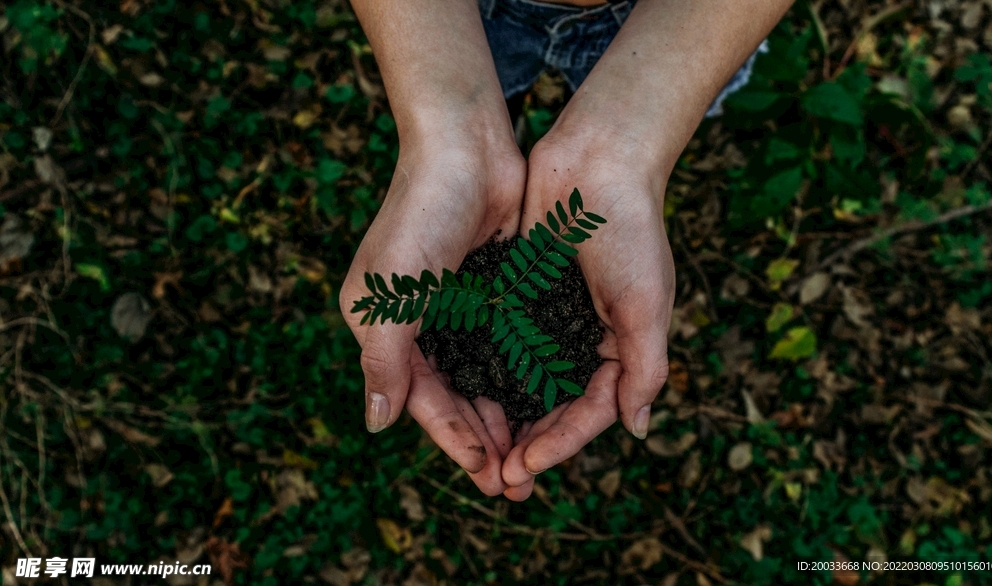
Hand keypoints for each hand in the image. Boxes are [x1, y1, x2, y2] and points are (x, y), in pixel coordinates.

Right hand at [340, 132, 524, 495]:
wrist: (466, 146)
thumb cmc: (421, 214)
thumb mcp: (392, 293)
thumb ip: (384, 361)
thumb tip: (377, 425)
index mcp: (384, 327)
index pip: (422, 399)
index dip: (454, 440)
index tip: (487, 476)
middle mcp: (419, 323)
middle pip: (454, 396)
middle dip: (483, 439)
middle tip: (516, 483)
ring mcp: (458, 307)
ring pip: (484, 377)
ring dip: (506, 416)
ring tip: (534, 455)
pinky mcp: (492, 290)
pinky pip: (507, 346)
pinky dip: (523, 376)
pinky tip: (546, 403)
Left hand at [500, 132, 674, 499]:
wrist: (598, 159)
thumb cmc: (630, 230)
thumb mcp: (646, 303)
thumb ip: (644, 368)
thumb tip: (637, 430)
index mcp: (619, 347)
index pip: (589, 411)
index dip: (559, 444)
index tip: (524, 467)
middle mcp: (582, 338)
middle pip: (552, 406)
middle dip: (527, 443)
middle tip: (496, 479)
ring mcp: (549, 317)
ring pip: (521, 381)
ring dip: (502, 417)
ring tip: (476, 451)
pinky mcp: (519, 293)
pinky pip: (500, 341)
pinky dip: (484, 370)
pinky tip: (460, 393)